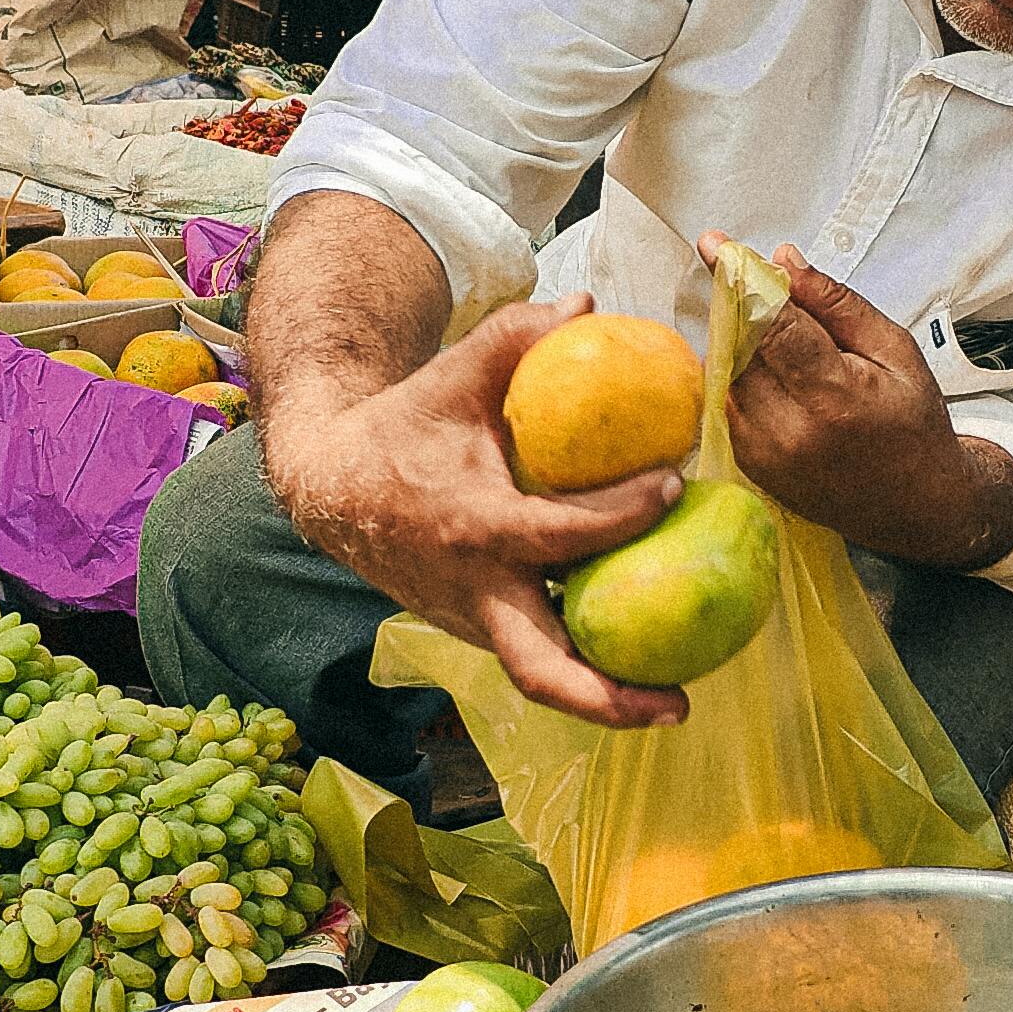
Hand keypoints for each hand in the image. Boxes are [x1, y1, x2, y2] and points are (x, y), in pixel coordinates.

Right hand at [269, 291, 689, 727]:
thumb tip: (589, 307)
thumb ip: (519, 335)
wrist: (329, 484)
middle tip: (682, 704)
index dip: (625, 515)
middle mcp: (473, 590)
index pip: (563, 535)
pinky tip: (638, 651)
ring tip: (675, 701)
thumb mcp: (456, 372)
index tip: (674, 485)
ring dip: (605, 697)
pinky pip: (534, 650)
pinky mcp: (473, 629)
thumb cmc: (404, 424)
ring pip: (540, 676)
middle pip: (541, 670)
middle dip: (611, 699)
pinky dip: (581, 659)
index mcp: (474, 525)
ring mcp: (470, 620)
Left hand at [703, 237, 1012, 570]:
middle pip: (738, 345)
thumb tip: (784, 261)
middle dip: (742, 308)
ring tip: (783, 341)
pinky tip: (778, 375)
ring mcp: (764, 453)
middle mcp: (789, 429)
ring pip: (726, 372)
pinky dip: (743, 377)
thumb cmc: (913, 423)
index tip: (716, 246)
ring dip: (741, 343)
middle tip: (756, 285)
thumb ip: (836, 304)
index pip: (771, 325)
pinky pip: (728, 401)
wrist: (916, 505)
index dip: (740, 280)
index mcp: (833, 396)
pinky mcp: (750, 465)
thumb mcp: (894, 351)